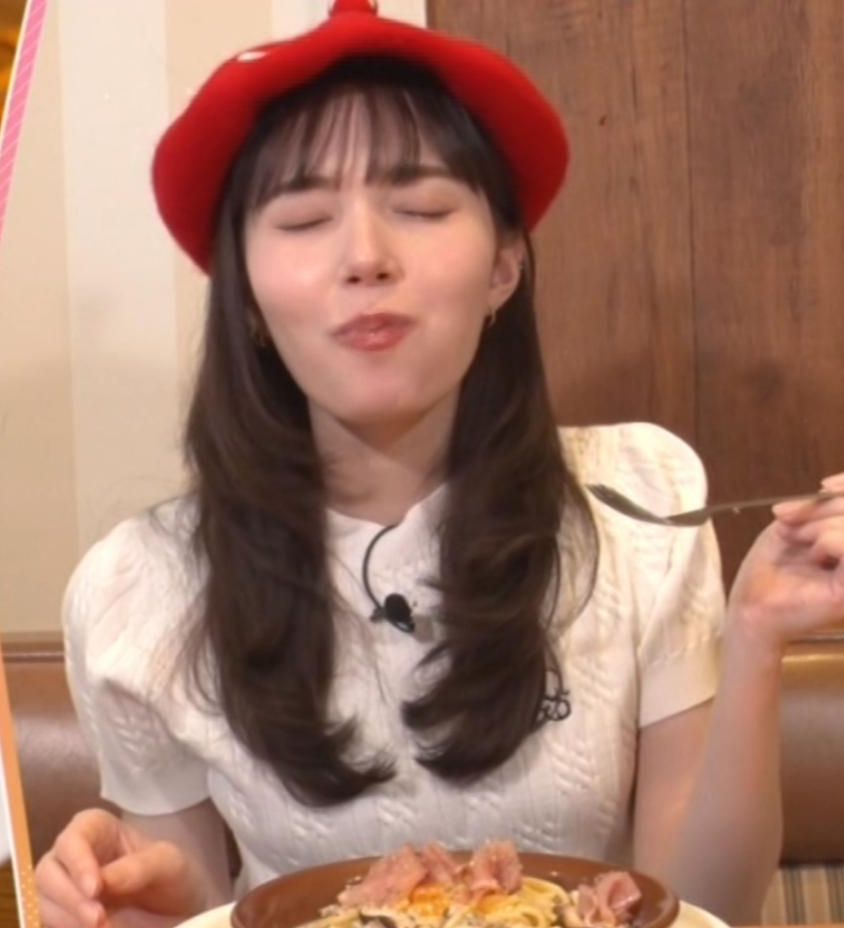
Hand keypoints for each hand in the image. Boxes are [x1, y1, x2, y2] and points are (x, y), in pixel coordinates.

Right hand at [36, 808, 208, 927]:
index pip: (73, 839)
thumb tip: (105, 880)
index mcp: (96, 829)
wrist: (176, 911)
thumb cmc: (171, 876)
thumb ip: (140, 867)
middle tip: (98, 920)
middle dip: (69, 898)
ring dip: (65, 920)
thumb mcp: (169, 864)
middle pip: (47, 872)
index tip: (95, 889)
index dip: (78, 863)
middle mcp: (72, 856)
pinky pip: (47, 923)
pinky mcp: (61, 918)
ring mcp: (62, 889)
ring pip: (41, 902)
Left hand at [727, 472, 843, 655]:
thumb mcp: (796, 525)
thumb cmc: (773, 566)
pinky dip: (829, 540)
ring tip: (798, 540)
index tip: (822, 486)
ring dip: (821, 524)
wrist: (753, 604)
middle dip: (825, 507)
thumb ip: (819, 506)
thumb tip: (828, 487)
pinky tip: (814, 553)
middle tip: (790, 523)